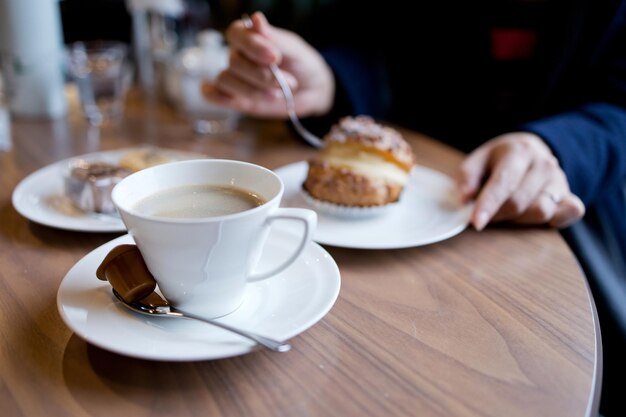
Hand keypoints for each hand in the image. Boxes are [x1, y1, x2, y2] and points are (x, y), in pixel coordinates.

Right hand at [201, 12, 334, 117]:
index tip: (275, 57)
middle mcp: (239, 55)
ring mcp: (236, 78)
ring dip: (252, 91)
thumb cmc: (303, 64)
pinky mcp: (236, 98)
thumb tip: (256, 18)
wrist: (312, 90)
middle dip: (262, 76)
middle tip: (289, 82)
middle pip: (234, 63)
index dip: (252, 45)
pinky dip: (218, 97)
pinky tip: (234, 100)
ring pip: (226, 80)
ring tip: (278, 95)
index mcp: (251, 37)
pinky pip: (214, 95)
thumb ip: (274, 38)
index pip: (236, 34)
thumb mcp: (294, 50)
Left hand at [457, 132, 584, 229]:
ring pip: (541, 212)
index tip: (477, 223)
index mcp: (519, 152)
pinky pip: (570, 213)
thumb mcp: (478, 160)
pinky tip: (534, 216)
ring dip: (519, 219)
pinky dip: (555, 220)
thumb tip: (465, 199)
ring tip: (508, 210)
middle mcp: (543, 164)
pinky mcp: (570, 195)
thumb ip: (467, 177)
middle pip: (519, 203)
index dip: (488, 205)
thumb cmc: (499, 160)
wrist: (530, 150)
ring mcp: (560, 180)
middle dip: (497, 214)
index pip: (503, 183)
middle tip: (487, 213)